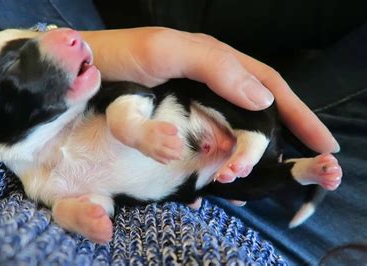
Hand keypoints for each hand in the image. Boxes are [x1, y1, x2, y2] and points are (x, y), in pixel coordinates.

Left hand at [81, 27, 339, 153]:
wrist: (83, 71)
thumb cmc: (123, 55)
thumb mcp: (169, 51)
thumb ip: (215, 66)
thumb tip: (263, 99)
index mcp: (217, 64)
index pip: (269, 87)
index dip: (299, 113)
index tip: (324, 142)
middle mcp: (210, 86)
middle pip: (255, 116)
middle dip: (273, 143)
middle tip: (288, 170)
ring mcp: (193, 107)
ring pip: (231, 135)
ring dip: (241, 158)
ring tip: (240, 177)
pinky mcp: (174, 125)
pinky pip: (203, 146)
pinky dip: (212, 163)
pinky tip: (215, 178)